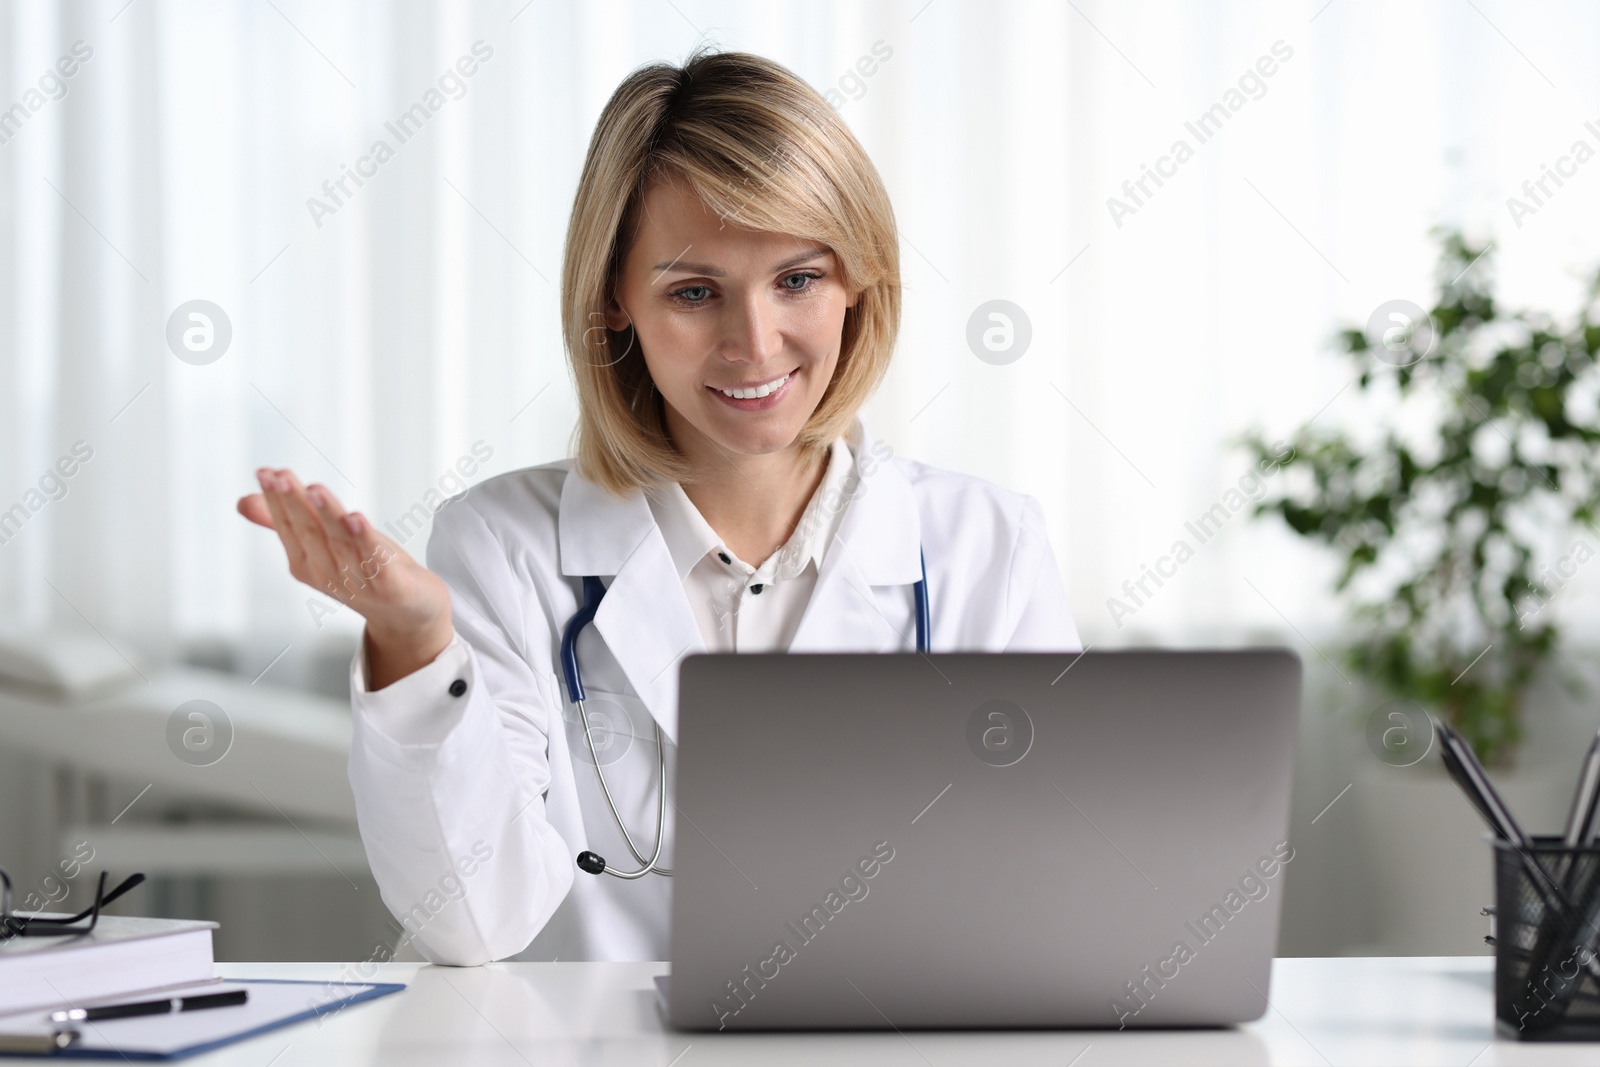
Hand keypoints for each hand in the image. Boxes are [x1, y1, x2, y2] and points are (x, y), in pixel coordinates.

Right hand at [238, 469, 452, 688]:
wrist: (409, 613)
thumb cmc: (364, 571)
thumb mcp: (323, 544)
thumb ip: (285, 522)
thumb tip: (242, 501)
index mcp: (306, 563)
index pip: (288, 526)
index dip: (277, 499)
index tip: (266, 472)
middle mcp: (327, 573)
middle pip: (309, 532)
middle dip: (295, 502)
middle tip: (281, 476)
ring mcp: (358, 581)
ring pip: (340, 542)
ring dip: (328, 515)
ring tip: (316, 490)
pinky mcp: (390, 585)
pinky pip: (375, 561)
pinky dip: (365, 540)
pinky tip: (356, 518)